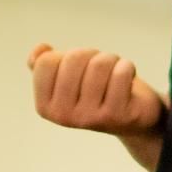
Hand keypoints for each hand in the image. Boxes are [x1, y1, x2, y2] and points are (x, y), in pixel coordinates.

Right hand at [25, 43, 166, 137]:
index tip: (78, 68)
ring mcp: (90, 118)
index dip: (65, 55)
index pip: (46, 62)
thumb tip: (39, 52)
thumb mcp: (66, 79)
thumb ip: (45, 65)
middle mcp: (64, 116)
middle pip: (73, 58)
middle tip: (101, 69)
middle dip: (91, 54)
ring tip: (115, 72)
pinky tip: (128, 78)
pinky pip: (121, 73)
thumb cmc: (97, 92)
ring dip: (111, 59)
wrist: (133, 119)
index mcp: (45, 107)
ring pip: (99, 63)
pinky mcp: (117, 115)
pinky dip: (127, 67)